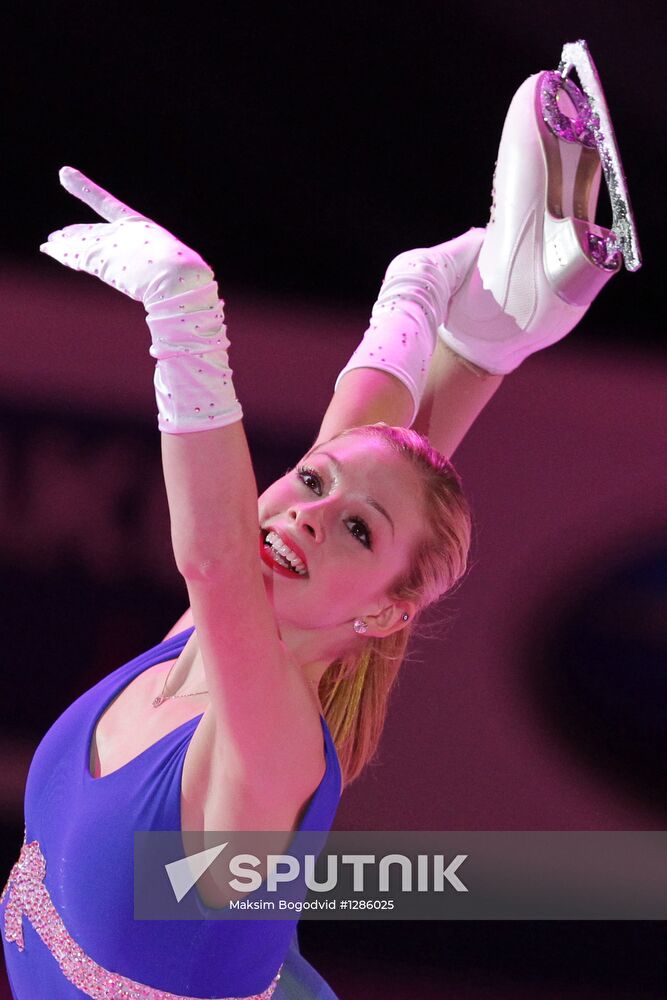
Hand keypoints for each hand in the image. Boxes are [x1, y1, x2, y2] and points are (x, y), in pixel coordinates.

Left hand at [40, 167, 213, 305]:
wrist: (178, 279)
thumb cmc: (186, 278)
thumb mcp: (178, 267)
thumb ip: (163, 271)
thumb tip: (171, 289)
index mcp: (141, 225)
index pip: (108, 205)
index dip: (84, 188)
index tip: (65, 174)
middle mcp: (121, 231)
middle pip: (91, 230)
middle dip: (74, 234)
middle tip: (59, 235)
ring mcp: (110, 245)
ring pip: (80, 244)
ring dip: (62, 244)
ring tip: (48, 243)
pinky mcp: (101, 262)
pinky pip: (75, 257)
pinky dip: (61, 253)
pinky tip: (49, 249)